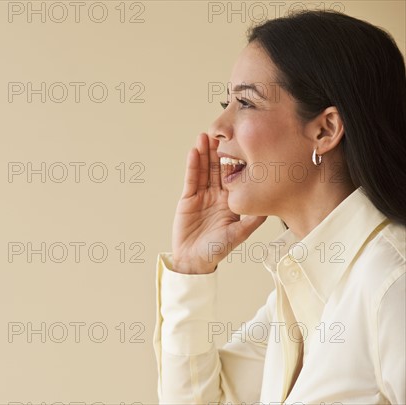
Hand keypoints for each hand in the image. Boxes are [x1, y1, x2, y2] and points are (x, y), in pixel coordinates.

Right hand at [171, 133, 266, 273]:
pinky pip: (191, 179)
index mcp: (231, 201)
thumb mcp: (239, 233)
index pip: (234, 175)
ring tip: (204, 136)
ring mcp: (202, 195)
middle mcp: (217, 195)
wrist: (193, 260)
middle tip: (220, 132)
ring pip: (203, 170)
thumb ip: (252, 220)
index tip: (240, 142)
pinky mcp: (188, 198)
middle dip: (218, 150)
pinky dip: (192, 165)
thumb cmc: (216, 250)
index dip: (236, 159)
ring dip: (204, 153)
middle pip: (217, 168)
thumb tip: (271, 207)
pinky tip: (193, 152)